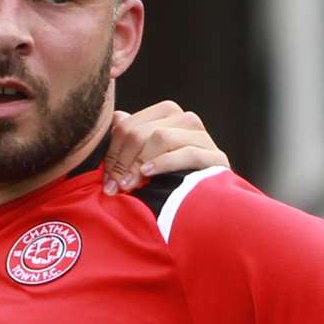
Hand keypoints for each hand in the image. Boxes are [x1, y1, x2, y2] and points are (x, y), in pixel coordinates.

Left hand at [102, 101, 229, 194]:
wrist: (204, 207)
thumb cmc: (168, 184)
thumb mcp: (142, 163)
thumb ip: (129, 140)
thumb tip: (116, 117)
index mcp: (167, 115)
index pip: (129, 125)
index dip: (113, 152)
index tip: (107, 179)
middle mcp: (186, 120)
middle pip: (142, 132)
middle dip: (124, 161)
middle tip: (115, 186)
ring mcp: (203, 137)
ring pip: (162, 137)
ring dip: (139, 163)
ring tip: (129, 184)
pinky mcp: (216, 157)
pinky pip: (187, 153)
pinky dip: (164, 163)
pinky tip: (149, 174)